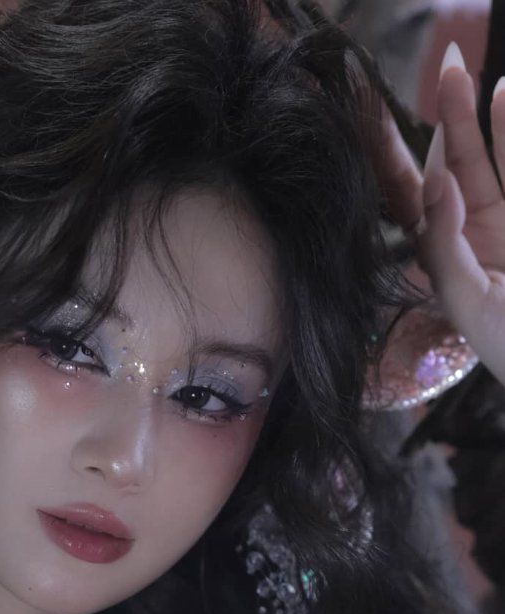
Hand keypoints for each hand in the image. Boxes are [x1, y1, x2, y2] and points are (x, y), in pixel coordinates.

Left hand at [377, 43, 504, 389]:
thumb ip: (446, 248)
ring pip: (490, 156)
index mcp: (439, 258)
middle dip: (449, 114)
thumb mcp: (468, 304)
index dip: (389, 153)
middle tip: (450, 65)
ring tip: (473, 74)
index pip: (407, 196)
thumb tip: (438, 185)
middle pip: (453, 162)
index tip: (367, 109)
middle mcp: (470, 232)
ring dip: (481, 115)